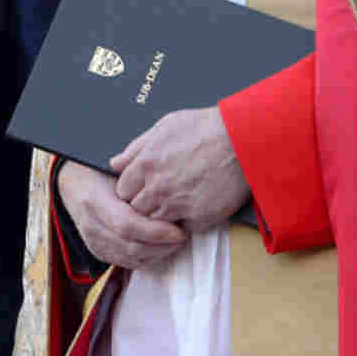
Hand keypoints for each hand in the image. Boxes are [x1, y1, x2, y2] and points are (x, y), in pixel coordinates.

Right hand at [57, 161, 185, 269]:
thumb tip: (168, 188)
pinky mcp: (100, 252)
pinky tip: (161, 245)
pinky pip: (129, 263)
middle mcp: (92, 226)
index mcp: (94, 200)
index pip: (127, 225)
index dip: (156, 232)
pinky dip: (149, 257)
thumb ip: (137, 177)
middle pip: (132, 247)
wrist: (72, 184)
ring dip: (158, 253)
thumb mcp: (115, 167)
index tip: (178, 229)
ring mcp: (94, 242)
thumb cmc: (97, 171)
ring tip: (175, 239)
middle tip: (182, 234)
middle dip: (162, 245)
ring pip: (133, 259)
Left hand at [111, 107, 249, 231]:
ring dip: (162, 215)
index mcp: (145, 164)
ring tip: (177, 200)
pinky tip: (194, 205)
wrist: (242, 140)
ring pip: (155, 222)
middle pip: (135, 209)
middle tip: (159, 195)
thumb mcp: (164, 127)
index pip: (122, 190)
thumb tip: (114, 163)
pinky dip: (185, 221)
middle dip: (143, 204)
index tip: (142, 186)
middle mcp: (157, 188)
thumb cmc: (204, 128)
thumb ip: (136, 148)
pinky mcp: (199, 219)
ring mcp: (177, 206)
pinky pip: (182, 228)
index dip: (131, 189)